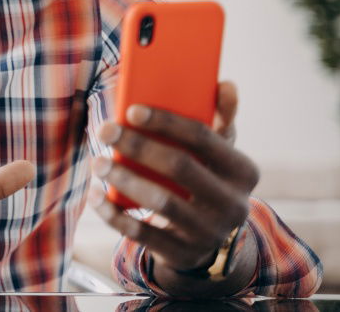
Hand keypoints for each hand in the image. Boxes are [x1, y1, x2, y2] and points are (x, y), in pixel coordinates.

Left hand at [88, 81, 259, 276]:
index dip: (166, 121)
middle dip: (138, 146)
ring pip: (162, 203)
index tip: (131, 110)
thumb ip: (219, 118)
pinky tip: (95, 196)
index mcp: (244, 171)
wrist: (207, 239)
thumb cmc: (205, 179)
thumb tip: (226, 85)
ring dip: (124, 179)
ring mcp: (209, 233)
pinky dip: (115, 215)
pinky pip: (143, 234)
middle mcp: (233, 204)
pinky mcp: (182, 254)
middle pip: (180, 167)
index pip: (204, 138)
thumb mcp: (217, 152)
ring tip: (98, 162)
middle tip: (105, 130)